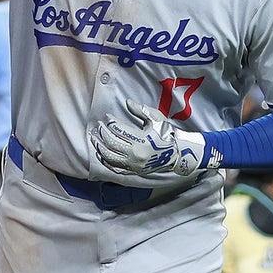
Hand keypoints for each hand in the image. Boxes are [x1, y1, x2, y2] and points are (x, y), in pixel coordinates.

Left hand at [91, 99, 220, 176]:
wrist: (178, 153)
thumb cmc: (167, 134)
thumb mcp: (156, 119)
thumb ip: (141, 110)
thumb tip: (127, 102)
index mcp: (142, 139)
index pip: (119, 130)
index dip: (110, 122)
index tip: (107, 117)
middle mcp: (136, 153)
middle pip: (112, 143)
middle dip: (102, 133)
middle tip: (98, 126)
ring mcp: (134, 164)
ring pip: (110, 157)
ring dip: (100, 147)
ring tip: (95, 139)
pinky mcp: (134, 171)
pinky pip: (115, 168)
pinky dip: (106, 161)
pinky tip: (101, 154)